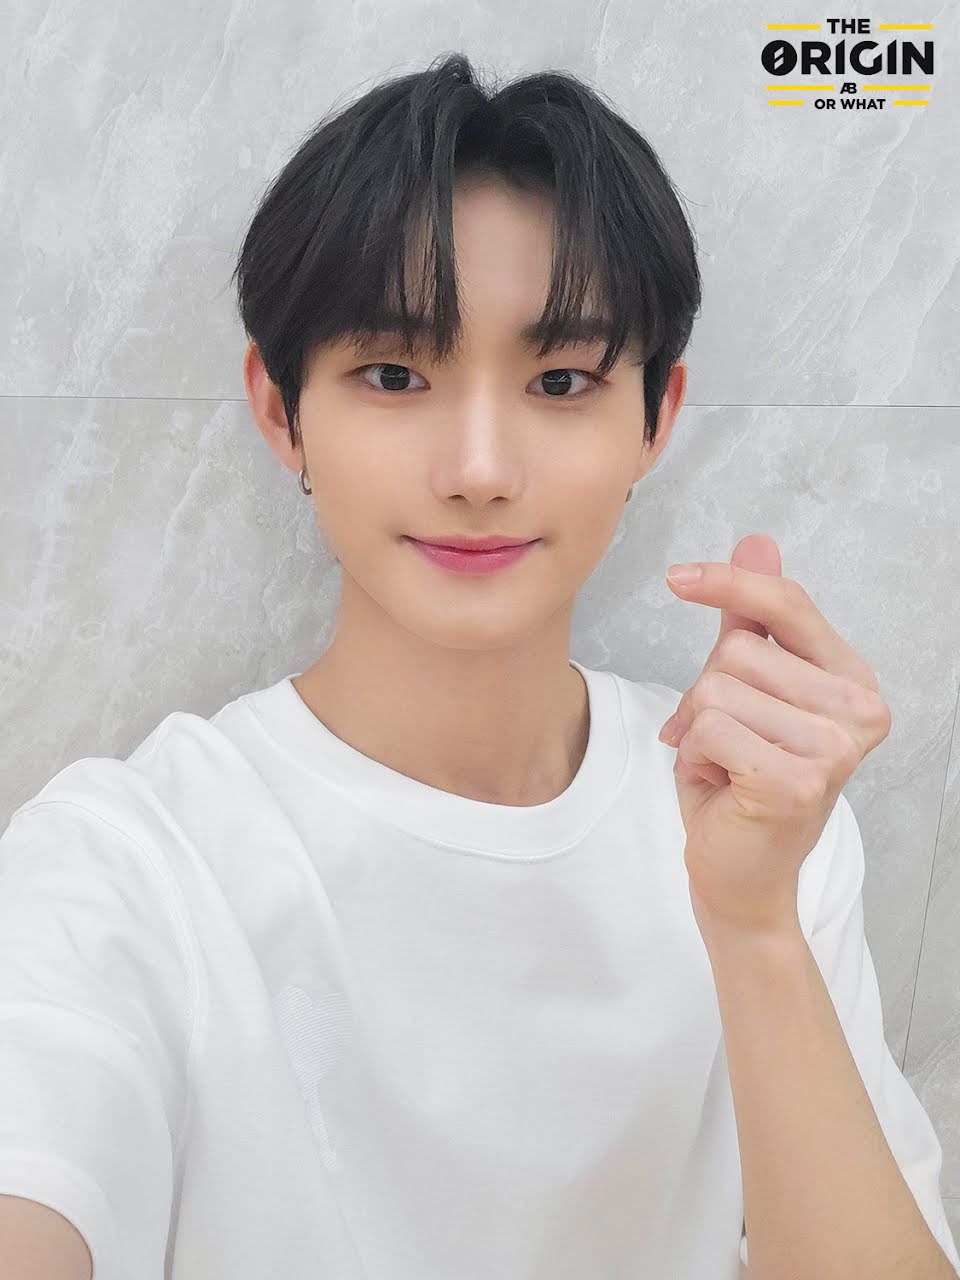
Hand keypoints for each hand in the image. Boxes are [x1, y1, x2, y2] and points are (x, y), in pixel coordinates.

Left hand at [657, 534, 890, 938]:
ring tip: (724, 763)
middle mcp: (859, 710)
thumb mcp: (746, 691)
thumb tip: (757, 542)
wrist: (741, 871)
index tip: (677, 577)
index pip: (787, 605)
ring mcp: (834, 748)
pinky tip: (721, 784)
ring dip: (699, 729)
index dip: (730, 585)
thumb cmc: (744, 778)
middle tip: (722, 740)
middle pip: (737, 652)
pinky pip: (709, 729)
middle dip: (706, 693)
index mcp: (852, 679)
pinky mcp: (797, 781)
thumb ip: (753, 622)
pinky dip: (695, 755)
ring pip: (717, 689)